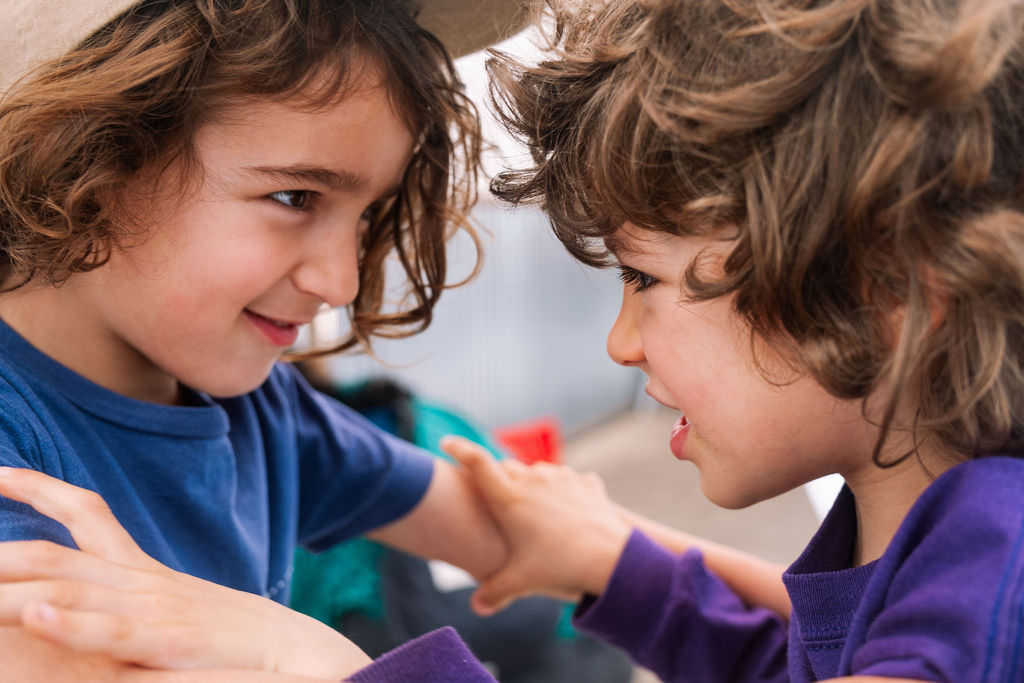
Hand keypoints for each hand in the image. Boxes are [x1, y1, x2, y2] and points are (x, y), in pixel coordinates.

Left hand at [0, 467, 370, 679]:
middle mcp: (140, 581)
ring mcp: (152, 609)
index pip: (86, 511)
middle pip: (54, 551)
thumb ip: (142, 602)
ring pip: (65, 588)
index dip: (39, 488)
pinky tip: (33, 617)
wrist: (301, 653)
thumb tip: (100, 606)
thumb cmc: (241, 640)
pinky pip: (111, 630)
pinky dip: (69, 623)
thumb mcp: (182, 611)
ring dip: (8, 587)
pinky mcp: (167, 642)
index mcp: (145, 570)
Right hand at [441, 436, 631, 614]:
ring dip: (530, 485)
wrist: (611, 557)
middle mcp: (532, 480)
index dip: (459, 449)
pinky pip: (566, 480)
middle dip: (496, 479)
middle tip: (494, 499)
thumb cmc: (560, 567)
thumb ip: (494, 592)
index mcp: (509, 498)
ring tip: (532, 512)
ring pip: (536, 472)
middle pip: (505, 468)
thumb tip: (478, 607)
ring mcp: (560, 477)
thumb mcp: (521, 582)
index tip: (446, 442)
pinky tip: (564, 510)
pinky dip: (560, 491)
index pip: (477, 462)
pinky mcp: (583, 481)